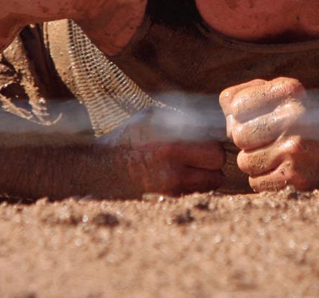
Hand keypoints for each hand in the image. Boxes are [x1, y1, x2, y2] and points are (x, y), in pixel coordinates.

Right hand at [101, 108, 224, 195]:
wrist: (100, 169)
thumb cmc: (128, 138)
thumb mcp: (152, 118)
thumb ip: (182, 119)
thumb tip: (210, 121)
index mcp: (171, 146)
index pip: (215, 151)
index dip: (212, 144)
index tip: (203, 141)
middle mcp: (173, 171)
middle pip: (217, 171)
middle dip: (213, 162)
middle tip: (199, 155)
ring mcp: (170, 189)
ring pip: (210, 185)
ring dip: (205, 175)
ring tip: (187, 164)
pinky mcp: (167, 200)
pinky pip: (195, 192)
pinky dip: (193, 184)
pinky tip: (176, 174)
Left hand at [218, 77, 318, 191]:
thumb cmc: (297, 120)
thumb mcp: (278, 96)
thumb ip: (242, 96)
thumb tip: (225, 121)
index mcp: (288, 90)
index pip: (235, 104)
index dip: (238, 116)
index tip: (254, 119)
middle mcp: (294, 117)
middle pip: (238, 135)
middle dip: (246, 141)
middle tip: (265, 140)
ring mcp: (294, 149)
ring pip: (244, 162)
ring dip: (254, 162)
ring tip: (275, 154)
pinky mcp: (294, 177)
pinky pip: (255, 182)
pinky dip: (264, 179)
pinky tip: (282, 169)